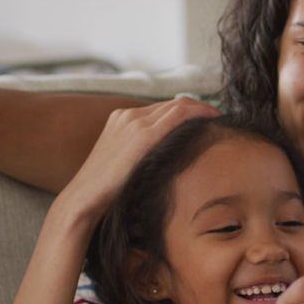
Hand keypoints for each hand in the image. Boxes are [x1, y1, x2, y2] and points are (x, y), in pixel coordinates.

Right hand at [55, 97, 219, 219]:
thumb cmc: (105, 193)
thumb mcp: (123, 167)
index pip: (162, 109)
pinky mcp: (142, 135)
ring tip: (220, 120)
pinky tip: (215, 120)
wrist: (83, 200)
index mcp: (121, 119)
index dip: (187, 111)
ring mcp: (134, 122)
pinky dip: (200, 113)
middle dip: (198, 108)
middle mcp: (128, 115)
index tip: (206, 121)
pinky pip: (179, 114)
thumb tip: (167, 162)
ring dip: (202, 109)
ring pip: (179, 105)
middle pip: (173, 103)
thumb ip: (142, 156)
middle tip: (219, 118)